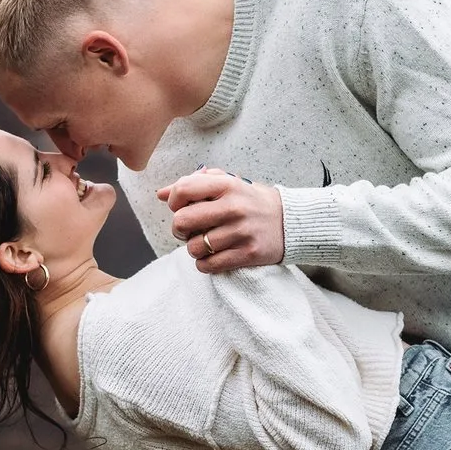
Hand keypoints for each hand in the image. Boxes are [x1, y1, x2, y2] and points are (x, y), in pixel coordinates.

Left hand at [160, 169, 284, 272]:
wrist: (290, 222)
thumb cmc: (250, 201)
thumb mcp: (227, 184)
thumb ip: (195, 184)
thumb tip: (160, 194)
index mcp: (227, 185)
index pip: (183, 190)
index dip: (173, 201)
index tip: (180, 207)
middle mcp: (233, 207)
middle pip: (182, 221)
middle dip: (179, 229)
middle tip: (188, 230)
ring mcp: (241, 232)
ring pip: (194, 248)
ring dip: (194, 249)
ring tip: (205, 243)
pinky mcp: (248, 253)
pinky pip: (209, 265)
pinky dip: (204, 264)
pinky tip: (212, 256)